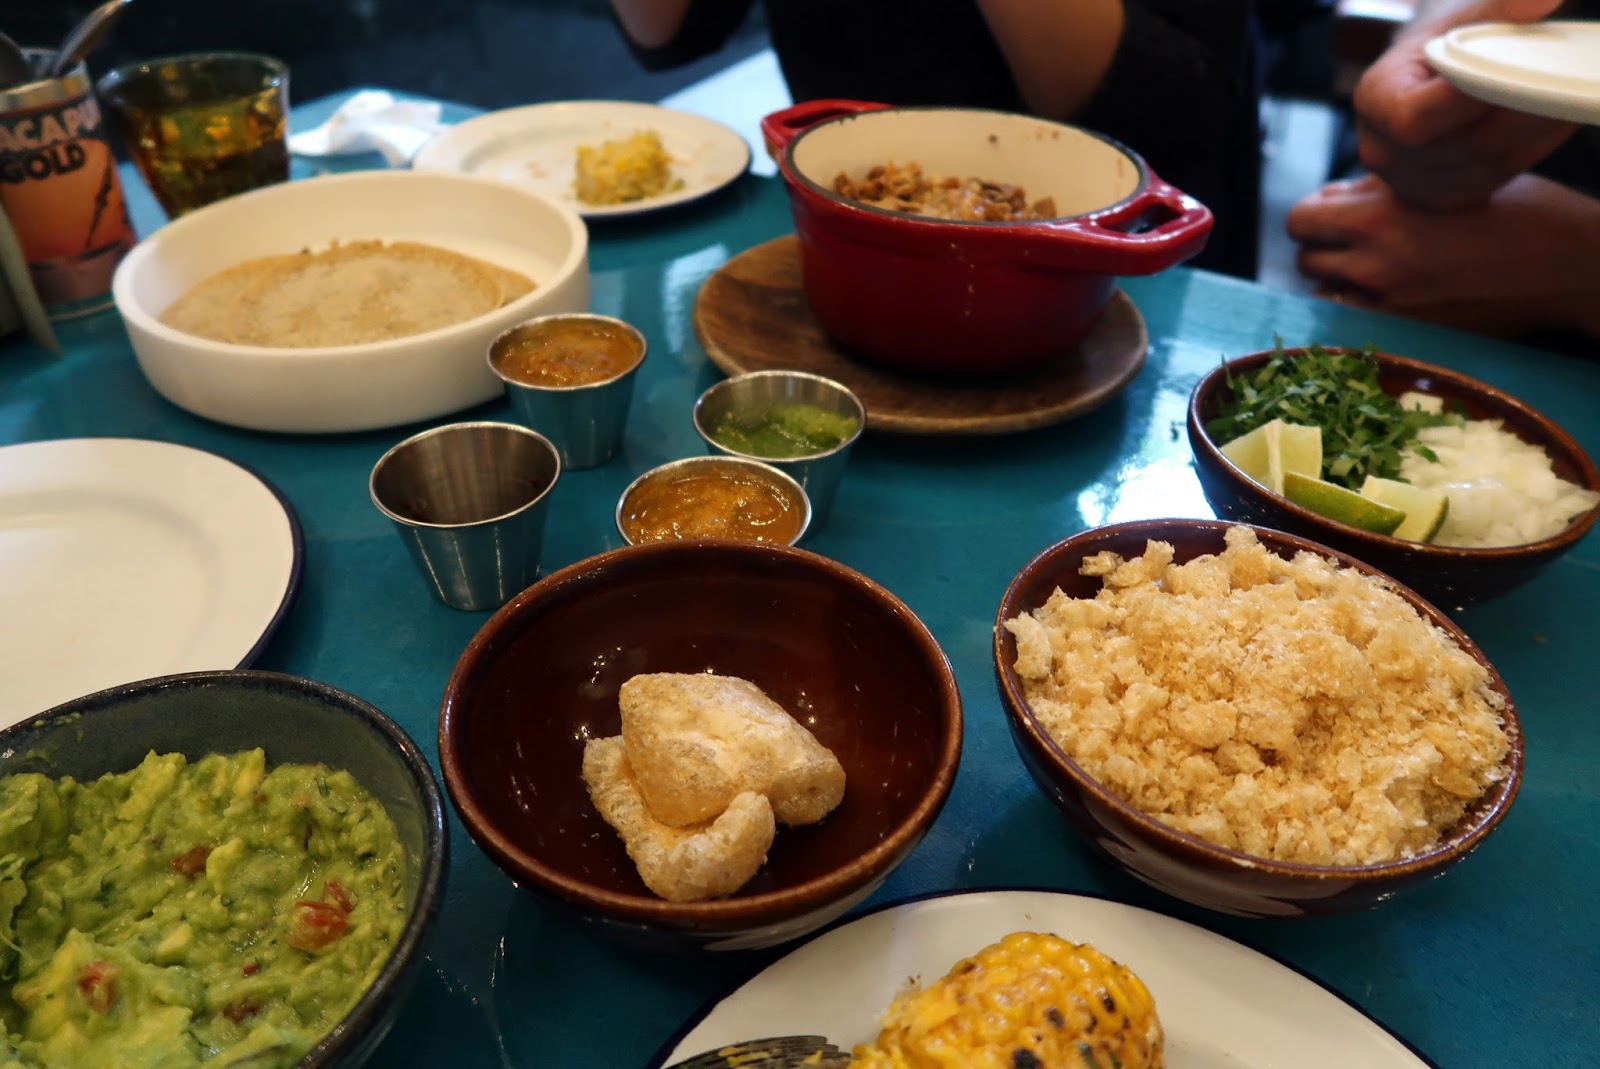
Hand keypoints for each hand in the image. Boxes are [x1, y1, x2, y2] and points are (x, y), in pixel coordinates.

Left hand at [1287, 173, 1599, 337]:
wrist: (1570, 262)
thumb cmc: (1519, 210)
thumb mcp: (1446, 181)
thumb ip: (1384, 190)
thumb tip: (1339, 197)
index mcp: (1380, 215)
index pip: (1302, 217)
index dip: (1316, 212)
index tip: (1334, 211)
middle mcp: (1376, 262)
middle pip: (1307, 257)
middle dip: (1323, 245)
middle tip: (1352, 239)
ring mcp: (1391, 304)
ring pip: (1325, 294)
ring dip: (1337, 280)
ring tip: (1369, 267)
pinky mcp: (1411, 332)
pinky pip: (1355, 323)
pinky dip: (1360, 308)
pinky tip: (1386, 295)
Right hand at [1353, 0, 1576, 210]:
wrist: (1425, 72)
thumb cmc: (1443, 38)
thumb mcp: (1463, 12)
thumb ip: (1499, 7)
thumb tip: (1541, 4)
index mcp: (1374, 101)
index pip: (1417, 117)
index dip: (1473, 99)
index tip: (1525, 73)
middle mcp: (1383, 151)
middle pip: (1467, 144)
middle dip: (1523, 113)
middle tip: (1569, 83)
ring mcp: (1412, 182)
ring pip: (1491, 164)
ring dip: (1539, 132)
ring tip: (1570, 95)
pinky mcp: (1446, 197)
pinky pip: (1497, 177)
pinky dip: (1534, 148)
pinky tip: (1556, 119)